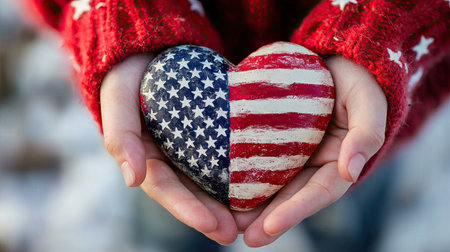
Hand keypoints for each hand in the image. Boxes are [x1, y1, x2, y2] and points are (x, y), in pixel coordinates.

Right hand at [100, 55, 238, 244]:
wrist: (151, 49)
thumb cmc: (129, 73)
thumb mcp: (118, 98)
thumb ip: (121, 136)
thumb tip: (131, 181)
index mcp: (144, 157)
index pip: (166, 189)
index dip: (187, 210)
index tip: (213, 226)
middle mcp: (168, 158)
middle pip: (191, 192)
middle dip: (212, 216)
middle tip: (236, 233)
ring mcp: (189, 148)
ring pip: (210, 180)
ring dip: (229, 203)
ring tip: (253, 221)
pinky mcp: (209, 133)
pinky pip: (224, 154)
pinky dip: (239, 171)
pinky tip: (260, 182)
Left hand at [231, 55, 387, 246]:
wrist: (336, 62)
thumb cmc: (358, 82)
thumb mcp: (369, 103)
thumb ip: (366, 135)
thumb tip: (350, 171)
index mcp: (339, 162)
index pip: (319, 193)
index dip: (296, 211)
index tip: (269, 227)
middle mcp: (315, 164)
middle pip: (291, 197)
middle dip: (267, 219)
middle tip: (241, 237)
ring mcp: (294, 154)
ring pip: (271, 184)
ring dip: (251, 206)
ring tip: (225, 224)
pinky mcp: (275, 141)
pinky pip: (258, 160)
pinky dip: (242, 176)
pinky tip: (220, 187)